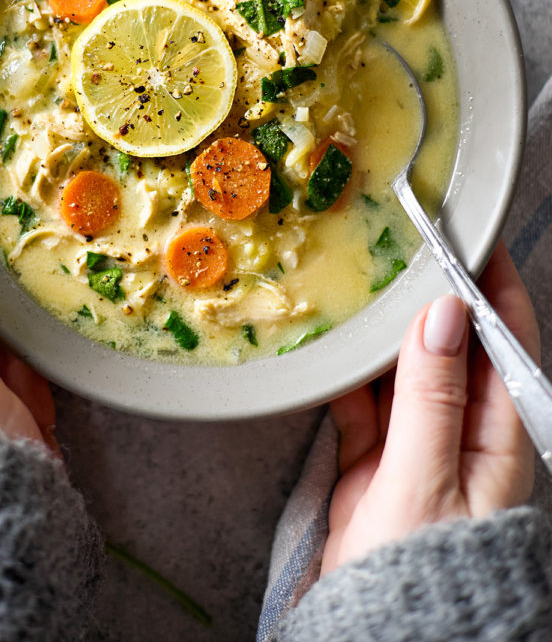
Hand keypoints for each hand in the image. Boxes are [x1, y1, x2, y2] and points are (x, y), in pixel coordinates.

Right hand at [321, 241, 539, 573]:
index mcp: (497, 435)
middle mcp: (461, 431)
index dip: (491, 285)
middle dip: (429, 299)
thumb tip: (442, 313)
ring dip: (383, 334)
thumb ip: (432, 393)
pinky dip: (347, 376)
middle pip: (449, 346)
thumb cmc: (422, 573)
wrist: (375, 636)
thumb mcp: (428, 476)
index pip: (504, 340)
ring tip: (362, 289)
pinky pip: (362, 401)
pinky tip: (333, 350)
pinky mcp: (374, 460)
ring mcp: (416, 443)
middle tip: (402, 250)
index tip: (471, 235)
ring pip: (401, 367)